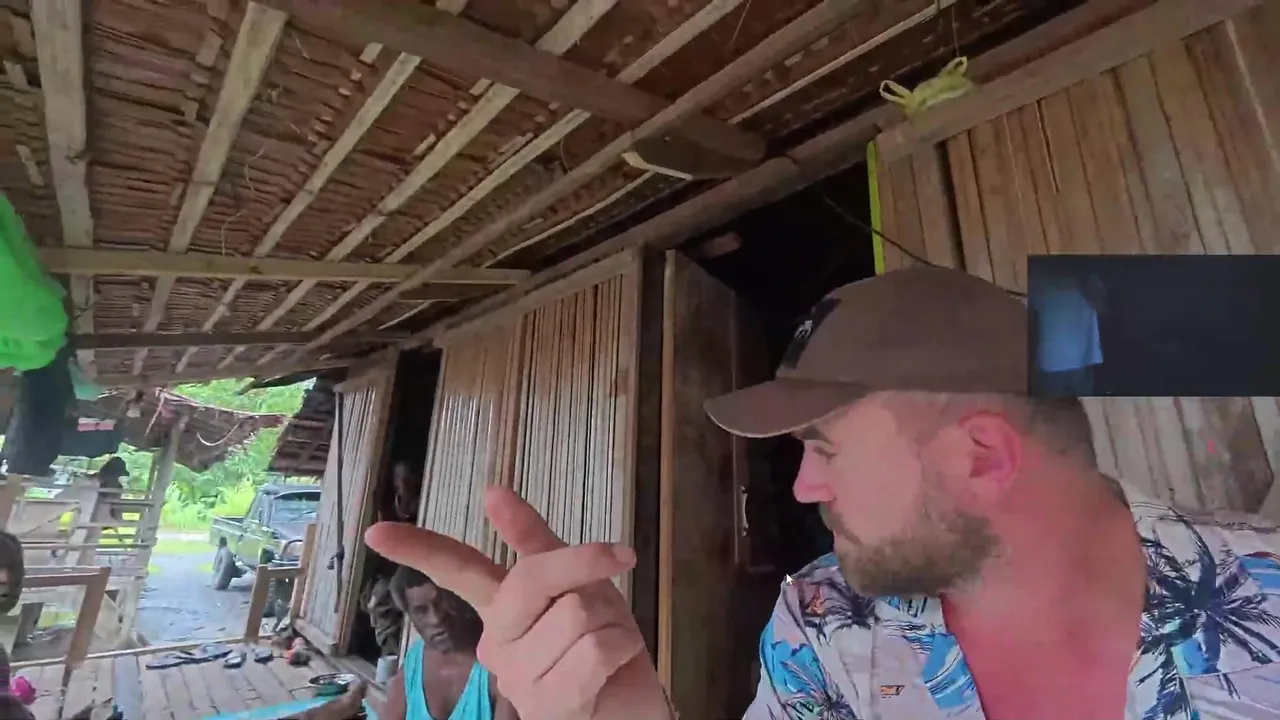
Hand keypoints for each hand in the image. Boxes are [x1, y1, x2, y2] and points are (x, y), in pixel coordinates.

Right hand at [365, 486, 673, 719]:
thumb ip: (535, 541)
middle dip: (584, 562)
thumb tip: (492, 492)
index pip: (456, 571)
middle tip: (619, 557)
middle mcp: (498, 645)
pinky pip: (593, 650)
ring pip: (574, 614)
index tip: (375, 531)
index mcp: (500, 611)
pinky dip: (622, 648)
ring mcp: (517, 680)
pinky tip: (613, 669)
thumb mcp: (578, 581)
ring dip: (611, 620)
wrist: (632, 705)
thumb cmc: (603, 644)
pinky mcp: (548, 706)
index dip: (419, 548)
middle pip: (530, 577)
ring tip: (606, 647)